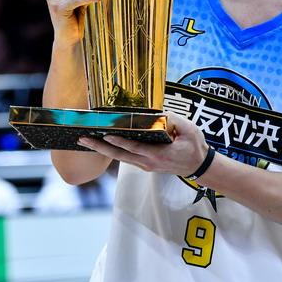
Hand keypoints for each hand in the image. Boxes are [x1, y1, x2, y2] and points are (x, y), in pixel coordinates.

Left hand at [76, 112, 209, 176]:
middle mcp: (148, 162)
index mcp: (158, 154)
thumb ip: (174, 120)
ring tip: (86, 141)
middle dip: (100, 147)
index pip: (134, 147)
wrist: (199, 166)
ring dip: (103, 149)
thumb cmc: (194, 147)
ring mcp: (145, 165)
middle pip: (120, 155)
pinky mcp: (145, 164)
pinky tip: (103, 143)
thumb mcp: (190, 130)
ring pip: (120, 158)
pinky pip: (125, 157)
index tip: (105, 134)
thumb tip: (158, 114)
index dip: (119, 141)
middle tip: (83, 140)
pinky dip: (113, 150)